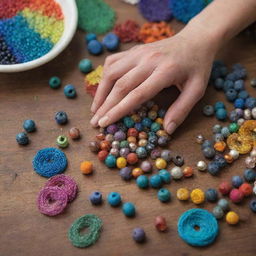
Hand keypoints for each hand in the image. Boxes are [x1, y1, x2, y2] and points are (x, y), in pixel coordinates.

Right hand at [90, 24, 216, 133]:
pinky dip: (105, 76)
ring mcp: (139, 52)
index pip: (136, 94)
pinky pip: (113, 61)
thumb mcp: (197, 90)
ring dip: (100, 92)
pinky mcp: (134, 50)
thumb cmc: (197, 67)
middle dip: (105, 106)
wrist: (195, 40)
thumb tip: (166, 130)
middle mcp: (148, 59)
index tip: (105, 123)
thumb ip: (182, 110)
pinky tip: (103, 88)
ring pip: (111, 72)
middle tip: (95, 122)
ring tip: (95, 109)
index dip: (118, 110)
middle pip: (120, 85)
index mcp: (165, 71)